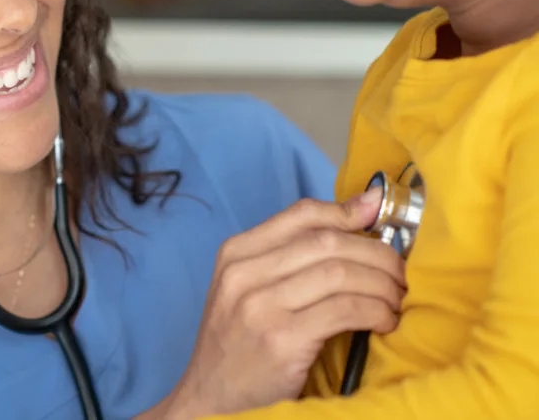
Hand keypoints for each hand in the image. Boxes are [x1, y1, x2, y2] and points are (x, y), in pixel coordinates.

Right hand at [160, 189, 405, 418]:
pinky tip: (384, 321)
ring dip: (382, 285)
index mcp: (235, 254)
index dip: (348, 213)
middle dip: (376, 254)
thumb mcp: (249, 291)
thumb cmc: (239, 345)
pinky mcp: (281, 340)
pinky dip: (376, 312)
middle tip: (400, 273)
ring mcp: (259, 306)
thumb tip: (363, 209)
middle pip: (327, 242)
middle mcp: (243, 274)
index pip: (301, 215)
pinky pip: (345, 310)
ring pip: (340, 274)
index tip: (382, 218)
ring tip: (395, 299)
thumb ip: (292, 257)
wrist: (210, 400)